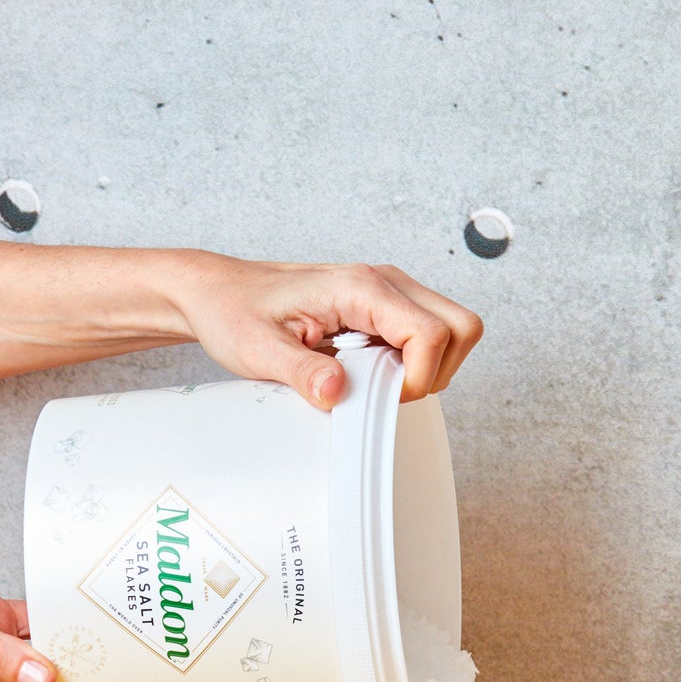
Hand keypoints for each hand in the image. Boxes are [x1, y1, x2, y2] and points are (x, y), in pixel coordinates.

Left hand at [173, 255, 483, 410]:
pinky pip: (426, 337)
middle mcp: (384, 283)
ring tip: (376, 381)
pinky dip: (412, 364)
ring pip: (452, 332)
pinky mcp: (383, 308)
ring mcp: (388, 294)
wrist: (219, 293)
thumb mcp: (259, 351)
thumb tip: (338, 392)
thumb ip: (301, 372)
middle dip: (437, 373)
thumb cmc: (236, 313)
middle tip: (389, 393)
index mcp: (360, 288)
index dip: (419, 378)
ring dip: (427, 369)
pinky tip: (370, 372)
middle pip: (461, 327)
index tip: (383, 397)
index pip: (433, 332)